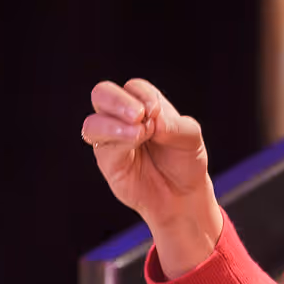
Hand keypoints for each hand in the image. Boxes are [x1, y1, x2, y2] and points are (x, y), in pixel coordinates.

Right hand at [84, 79, 223, 277]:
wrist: (182, 194)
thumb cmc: (185, 160)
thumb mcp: (190, 138)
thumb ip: (172, 125)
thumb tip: (150, 120)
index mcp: (145, 104)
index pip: (134, 88)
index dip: (144, 96)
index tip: (157, 112)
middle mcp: (123, 118)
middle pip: (102, 94)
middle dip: (117, 100)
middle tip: (138, 114)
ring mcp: (111, 138)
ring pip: (93, 122)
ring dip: (113, 124)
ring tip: (140, 134)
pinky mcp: (106, 160)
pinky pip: (100, 146)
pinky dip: (117, 141)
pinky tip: (135, 143)